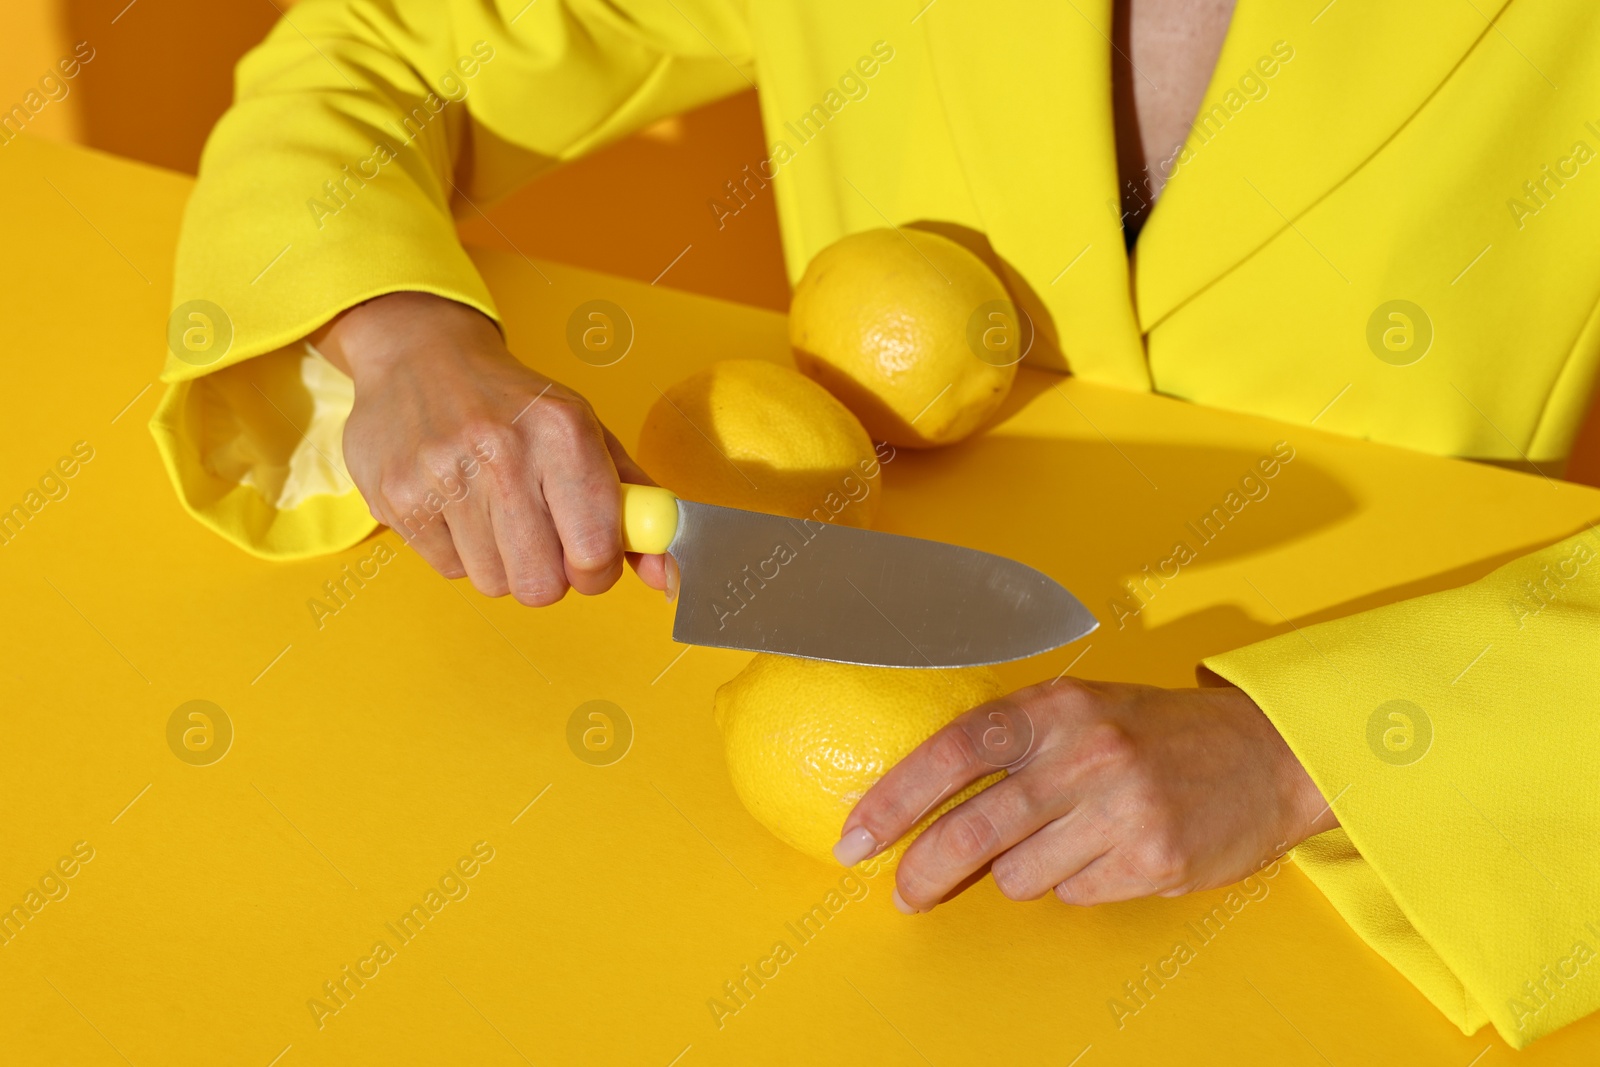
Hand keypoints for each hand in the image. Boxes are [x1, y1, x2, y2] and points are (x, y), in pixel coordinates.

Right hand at [313, 291, 669, 601]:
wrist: (422, 355)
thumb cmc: (517, 403)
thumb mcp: (587, 433)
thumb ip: (634, 506)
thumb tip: (667, 578)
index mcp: (564, 432)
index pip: (594, 551)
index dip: (597, 571)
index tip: (589, 558)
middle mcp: (503, 451)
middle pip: (540, 586)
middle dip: (548, 575)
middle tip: (542, 539)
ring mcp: (443, 475)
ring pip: (493, 583)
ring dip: (502, 563)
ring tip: (494, 512)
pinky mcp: (396, 497)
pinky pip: (448, 571)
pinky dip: (460, 552)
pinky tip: (458, 506)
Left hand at [832, 678, 1337, 912]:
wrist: (1268, 753)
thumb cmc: (1154, 732)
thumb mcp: (1081, 708)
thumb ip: (1011, 741)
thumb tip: (919, 799)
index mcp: (1058, 707)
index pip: (954, 750)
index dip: (894, 798)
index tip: (854, 837)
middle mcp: (1088, 753)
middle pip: (975, 829)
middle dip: (926, 869)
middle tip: (905, 891)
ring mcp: (1124, 809)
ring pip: (1020, 874)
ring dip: (1022, 871)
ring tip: (1065, 840)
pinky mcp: (1154, 861)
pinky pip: (1073, 895)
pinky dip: (1076, 884)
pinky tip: (1108, 853)